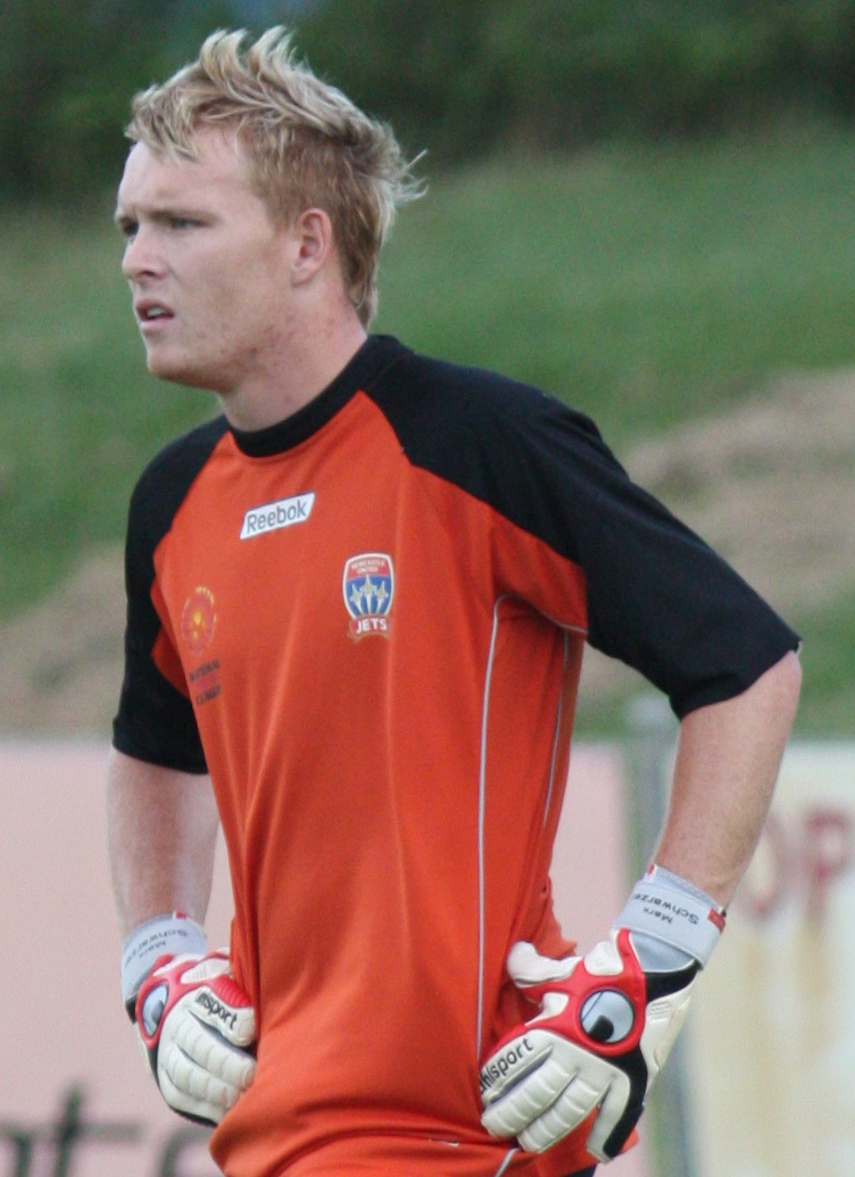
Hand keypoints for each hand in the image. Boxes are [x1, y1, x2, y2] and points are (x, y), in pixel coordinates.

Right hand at [135, 950, 256, 1124]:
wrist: (165, 999)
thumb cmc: (215, 986)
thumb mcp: (226, 972)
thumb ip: (243, 983)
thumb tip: (268, 995)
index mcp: (195, 992)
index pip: (212, 1004)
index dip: (233, 1018)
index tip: (252, 1029)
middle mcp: (176, 1023)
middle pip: (198, 1044)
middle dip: (225, 1063)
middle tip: (251, 1074)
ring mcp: (167, 1053)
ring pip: (187, 1075)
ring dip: (216, 1089)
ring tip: (242, 1096)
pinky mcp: (165, 1080)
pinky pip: (182, 1097)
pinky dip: (205, 1107)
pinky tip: (229, 1111)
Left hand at [480, 931, 698, 1161]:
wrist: (655, 971)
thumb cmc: (602, 971)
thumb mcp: (562, 970)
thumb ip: (532, 971)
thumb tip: (512, 957)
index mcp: (554, 1029)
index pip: (516, 1061)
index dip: (497, 1078)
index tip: (484, 1091)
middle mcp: (576, 1057)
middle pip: (536, 1094)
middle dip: (511, 1113)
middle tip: (494, 1125)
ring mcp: (605, 1073)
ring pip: (568, 1113)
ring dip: (546, 1130)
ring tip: (528, 1142)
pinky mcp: (633, 1080)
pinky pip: (618, 1117)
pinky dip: (607, 1136)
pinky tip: (596, 1153)